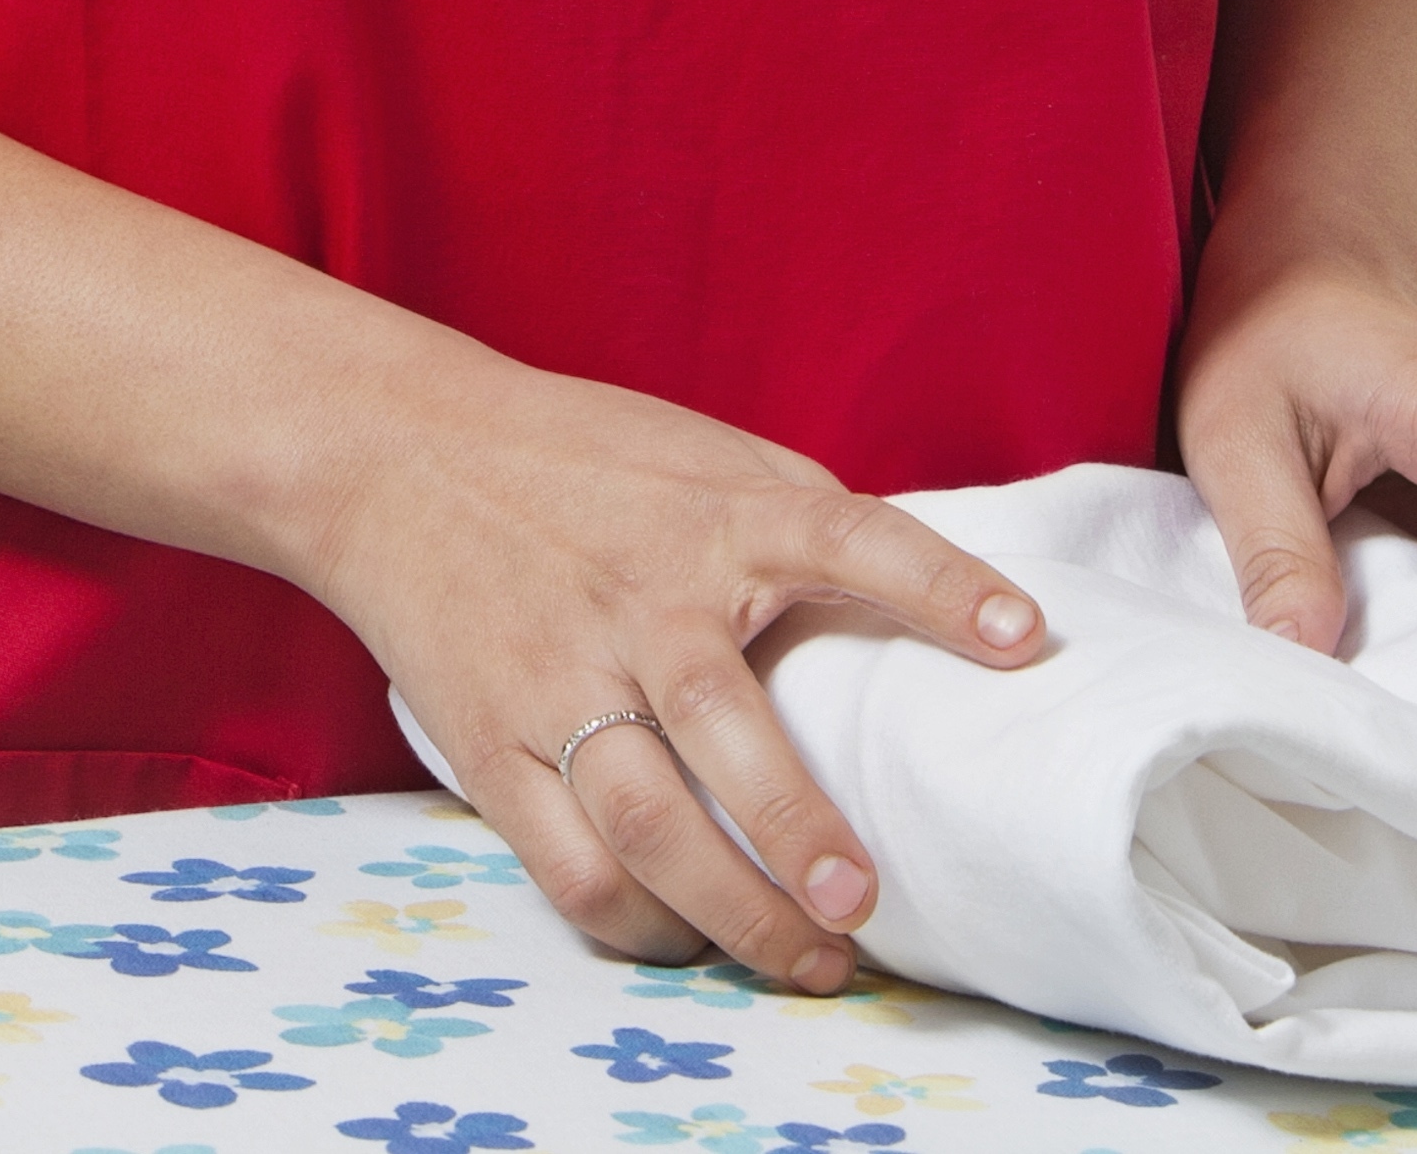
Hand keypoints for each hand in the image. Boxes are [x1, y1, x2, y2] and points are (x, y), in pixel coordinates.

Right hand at [296, 347, 1046, 993]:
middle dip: (797, 825)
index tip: (1024, 636)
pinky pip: (568, 864)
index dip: (940, 583)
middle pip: (724, 724)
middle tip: (860, 903)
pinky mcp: (491, 747)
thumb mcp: (701, 457)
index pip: (846, 536)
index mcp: (713, 516)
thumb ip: (799, 519)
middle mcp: (639, 600)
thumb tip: (928, 597)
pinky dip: (636, 923)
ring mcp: (559, 680)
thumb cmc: (574, 460)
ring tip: (807, 959)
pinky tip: (692, 943)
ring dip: (730, 911)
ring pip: (643, 823)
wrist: (392, 458)